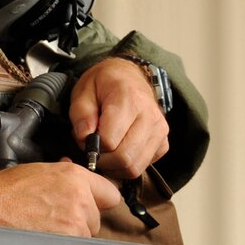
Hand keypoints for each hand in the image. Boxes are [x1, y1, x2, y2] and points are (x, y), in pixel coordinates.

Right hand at [0, 161, 122, 235]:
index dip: (100, 200)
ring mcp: (73, 225)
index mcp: (76, 178)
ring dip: (71, 234)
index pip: (111, 194)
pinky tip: (44, 237)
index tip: (94, 204)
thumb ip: (67, 177)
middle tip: (57, 216)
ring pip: (86, 235)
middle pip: (98, 218)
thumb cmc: (5, 191)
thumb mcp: (41, 171)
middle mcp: (80, 201)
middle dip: (82, 219)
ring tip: (45, 227)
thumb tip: (80, 181)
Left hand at [68, 56, 168, 179]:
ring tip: (105, 151)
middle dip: (103, 160)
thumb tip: (85, 138)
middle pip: (124, 158)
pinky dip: (127, 166)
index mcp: (129, 99)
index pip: (109, 141)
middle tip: (93, 149)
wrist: (129, 77)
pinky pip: (143, 166)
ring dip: (115, 166)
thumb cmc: (104, 84)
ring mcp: (160, 130)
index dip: (91, 145)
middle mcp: (150, 116)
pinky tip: (119, 150)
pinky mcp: (163, 142)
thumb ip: (81, 115)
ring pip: (135, 167)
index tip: (85, 137)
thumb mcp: (83, 91)